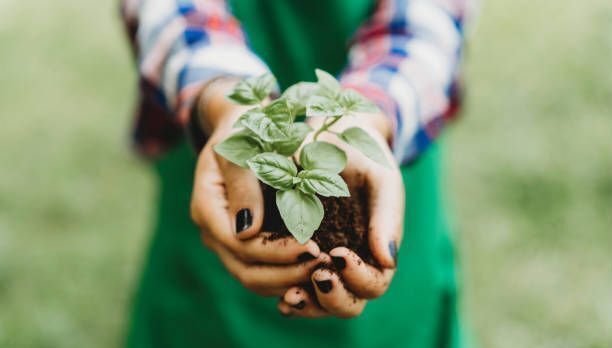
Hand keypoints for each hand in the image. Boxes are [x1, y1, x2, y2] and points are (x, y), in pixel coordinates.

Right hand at [190, 77, 327, 296]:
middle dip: (286, 273)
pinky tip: (315, 269)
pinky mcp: (244, 244)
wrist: (242, 128)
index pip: (241, 246)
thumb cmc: (243, 129)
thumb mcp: (241, 146)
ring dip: (289, 280)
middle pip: (246, 271)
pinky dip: (287, 275)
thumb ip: (243, 184)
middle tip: (324, 266)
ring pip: (254, 278)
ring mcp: (227, 241)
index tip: (314, 247)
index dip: (277, 252)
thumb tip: (247, 231)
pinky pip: (263, 272)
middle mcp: (214, 231)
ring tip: (323, 271)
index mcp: (207, 208)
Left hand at [277, 113, 404, 316]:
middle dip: (333, 298)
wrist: (332, 140)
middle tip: (318, 276)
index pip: (375, 283)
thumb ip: (388, 216)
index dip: (360, 278)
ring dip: (308, 304)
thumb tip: (388, 259)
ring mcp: (325, 266)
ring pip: (320, 304)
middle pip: (349, 304)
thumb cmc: (364, 158)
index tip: (338, 254)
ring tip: (290, 295)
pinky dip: (289, 295)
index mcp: (377, 250)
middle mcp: (352, 265)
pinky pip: (296, 287)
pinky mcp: (299, 259)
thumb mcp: (381, 179)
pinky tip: (279, 291)